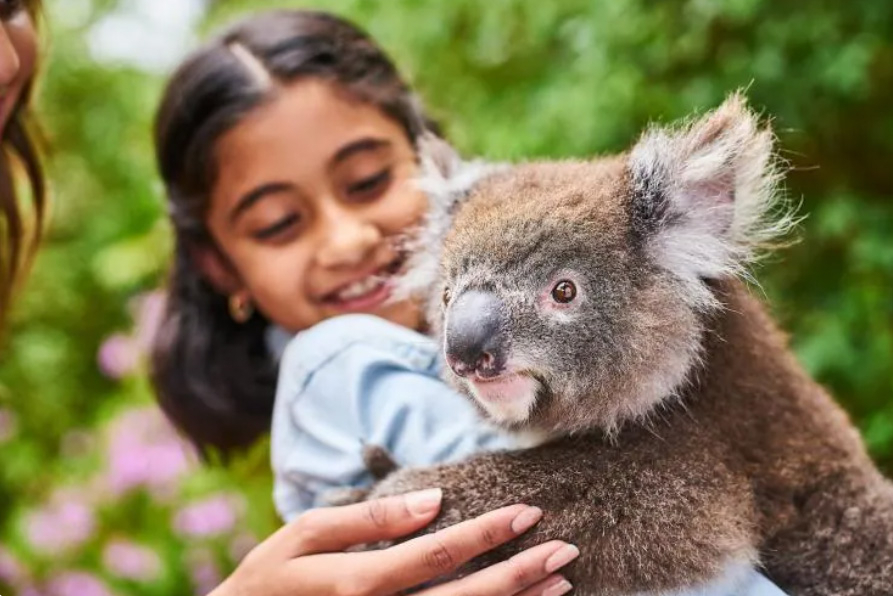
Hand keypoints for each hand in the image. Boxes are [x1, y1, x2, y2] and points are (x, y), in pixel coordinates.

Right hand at [213, 488, 577, 595]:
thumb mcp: (304, 536)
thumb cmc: (271, 579)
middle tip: (565, 551)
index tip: (526, 513)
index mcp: (358, 585)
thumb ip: (367, 519)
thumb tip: (431, 501)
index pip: (437, 555)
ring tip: (559, 584)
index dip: (485, 533)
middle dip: (519, 575)